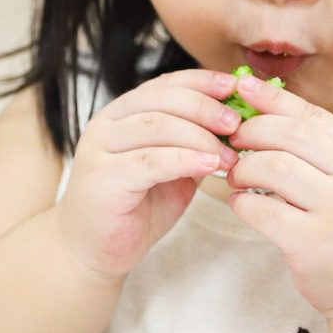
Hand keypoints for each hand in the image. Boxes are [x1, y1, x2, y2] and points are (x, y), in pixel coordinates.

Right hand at [56, 69, 241, 283]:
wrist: (94, 250)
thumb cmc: (135, 208)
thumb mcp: (172, 169)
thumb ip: (193, 144)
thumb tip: (236, 123)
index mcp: (122, 113)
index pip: (165, 84)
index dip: (202, 81)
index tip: (235, 86)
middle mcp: (106, 123)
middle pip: (162, 99)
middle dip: (206, 108)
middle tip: (237, 125)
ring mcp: (100, 149)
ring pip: (157, 126)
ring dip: (201, 137)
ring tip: (230, 156)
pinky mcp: (103, 178)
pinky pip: (150, 161)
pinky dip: (185, 160)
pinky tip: (209, 165)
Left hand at [224, 75, 332, 314]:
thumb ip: (320, 151)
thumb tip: (267, 112)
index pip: (311, 115)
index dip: (272, 98)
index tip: (242, 86)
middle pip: (290, 134)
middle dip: (252, 132)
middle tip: (233, 142)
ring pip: (274, 167)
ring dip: (244, 168)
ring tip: (236, 177)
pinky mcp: (313, 244)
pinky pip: (263, 211)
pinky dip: (242, 203)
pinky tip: (241, 204)